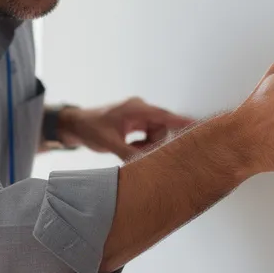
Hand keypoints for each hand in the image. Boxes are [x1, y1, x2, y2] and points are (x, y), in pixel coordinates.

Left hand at [60, 98, 195, 159]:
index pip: (164, 115)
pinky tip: (129, 148)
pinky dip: (141, 145)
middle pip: (160, 129)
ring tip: (129, 150)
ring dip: (146, 146)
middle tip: (137, 153)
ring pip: (155, 135)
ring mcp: (137, 117)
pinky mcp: (135, 124)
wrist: (75, 125)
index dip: (182, 122)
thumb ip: (129, 153)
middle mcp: (139, 110)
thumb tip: (146, 164)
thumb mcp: (110, 142)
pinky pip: (147, 137)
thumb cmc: (89, 127)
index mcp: (135, 109)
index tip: (199, 125)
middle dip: (153, 144)